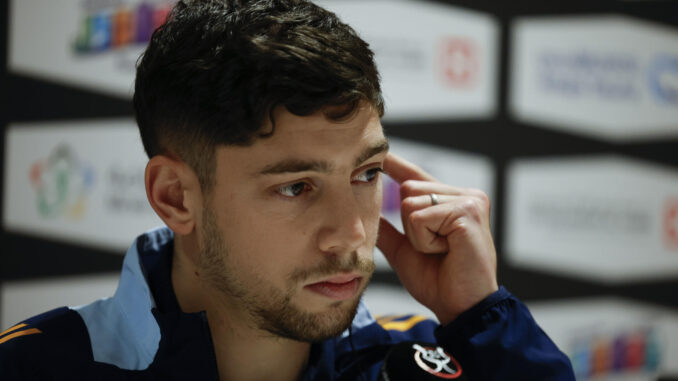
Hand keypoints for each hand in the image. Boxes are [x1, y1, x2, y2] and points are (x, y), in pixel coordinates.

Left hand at [377, 153, 498, 324]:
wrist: (462, 308)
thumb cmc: (440, 282)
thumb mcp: (406, 251)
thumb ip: (389, 230)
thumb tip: (368, 212)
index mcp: (450, 202)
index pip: (417, 178)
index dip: (397, 166)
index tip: (380, 153)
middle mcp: (464, 195)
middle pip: (407, 189)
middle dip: (410, 225)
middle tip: (436, 249)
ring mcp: (469, 200)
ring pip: (411, 202)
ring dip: (418, 236)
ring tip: (442, 251)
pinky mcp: (467, 211)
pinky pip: (421, 217)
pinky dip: (425, 240)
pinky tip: (447, 251)